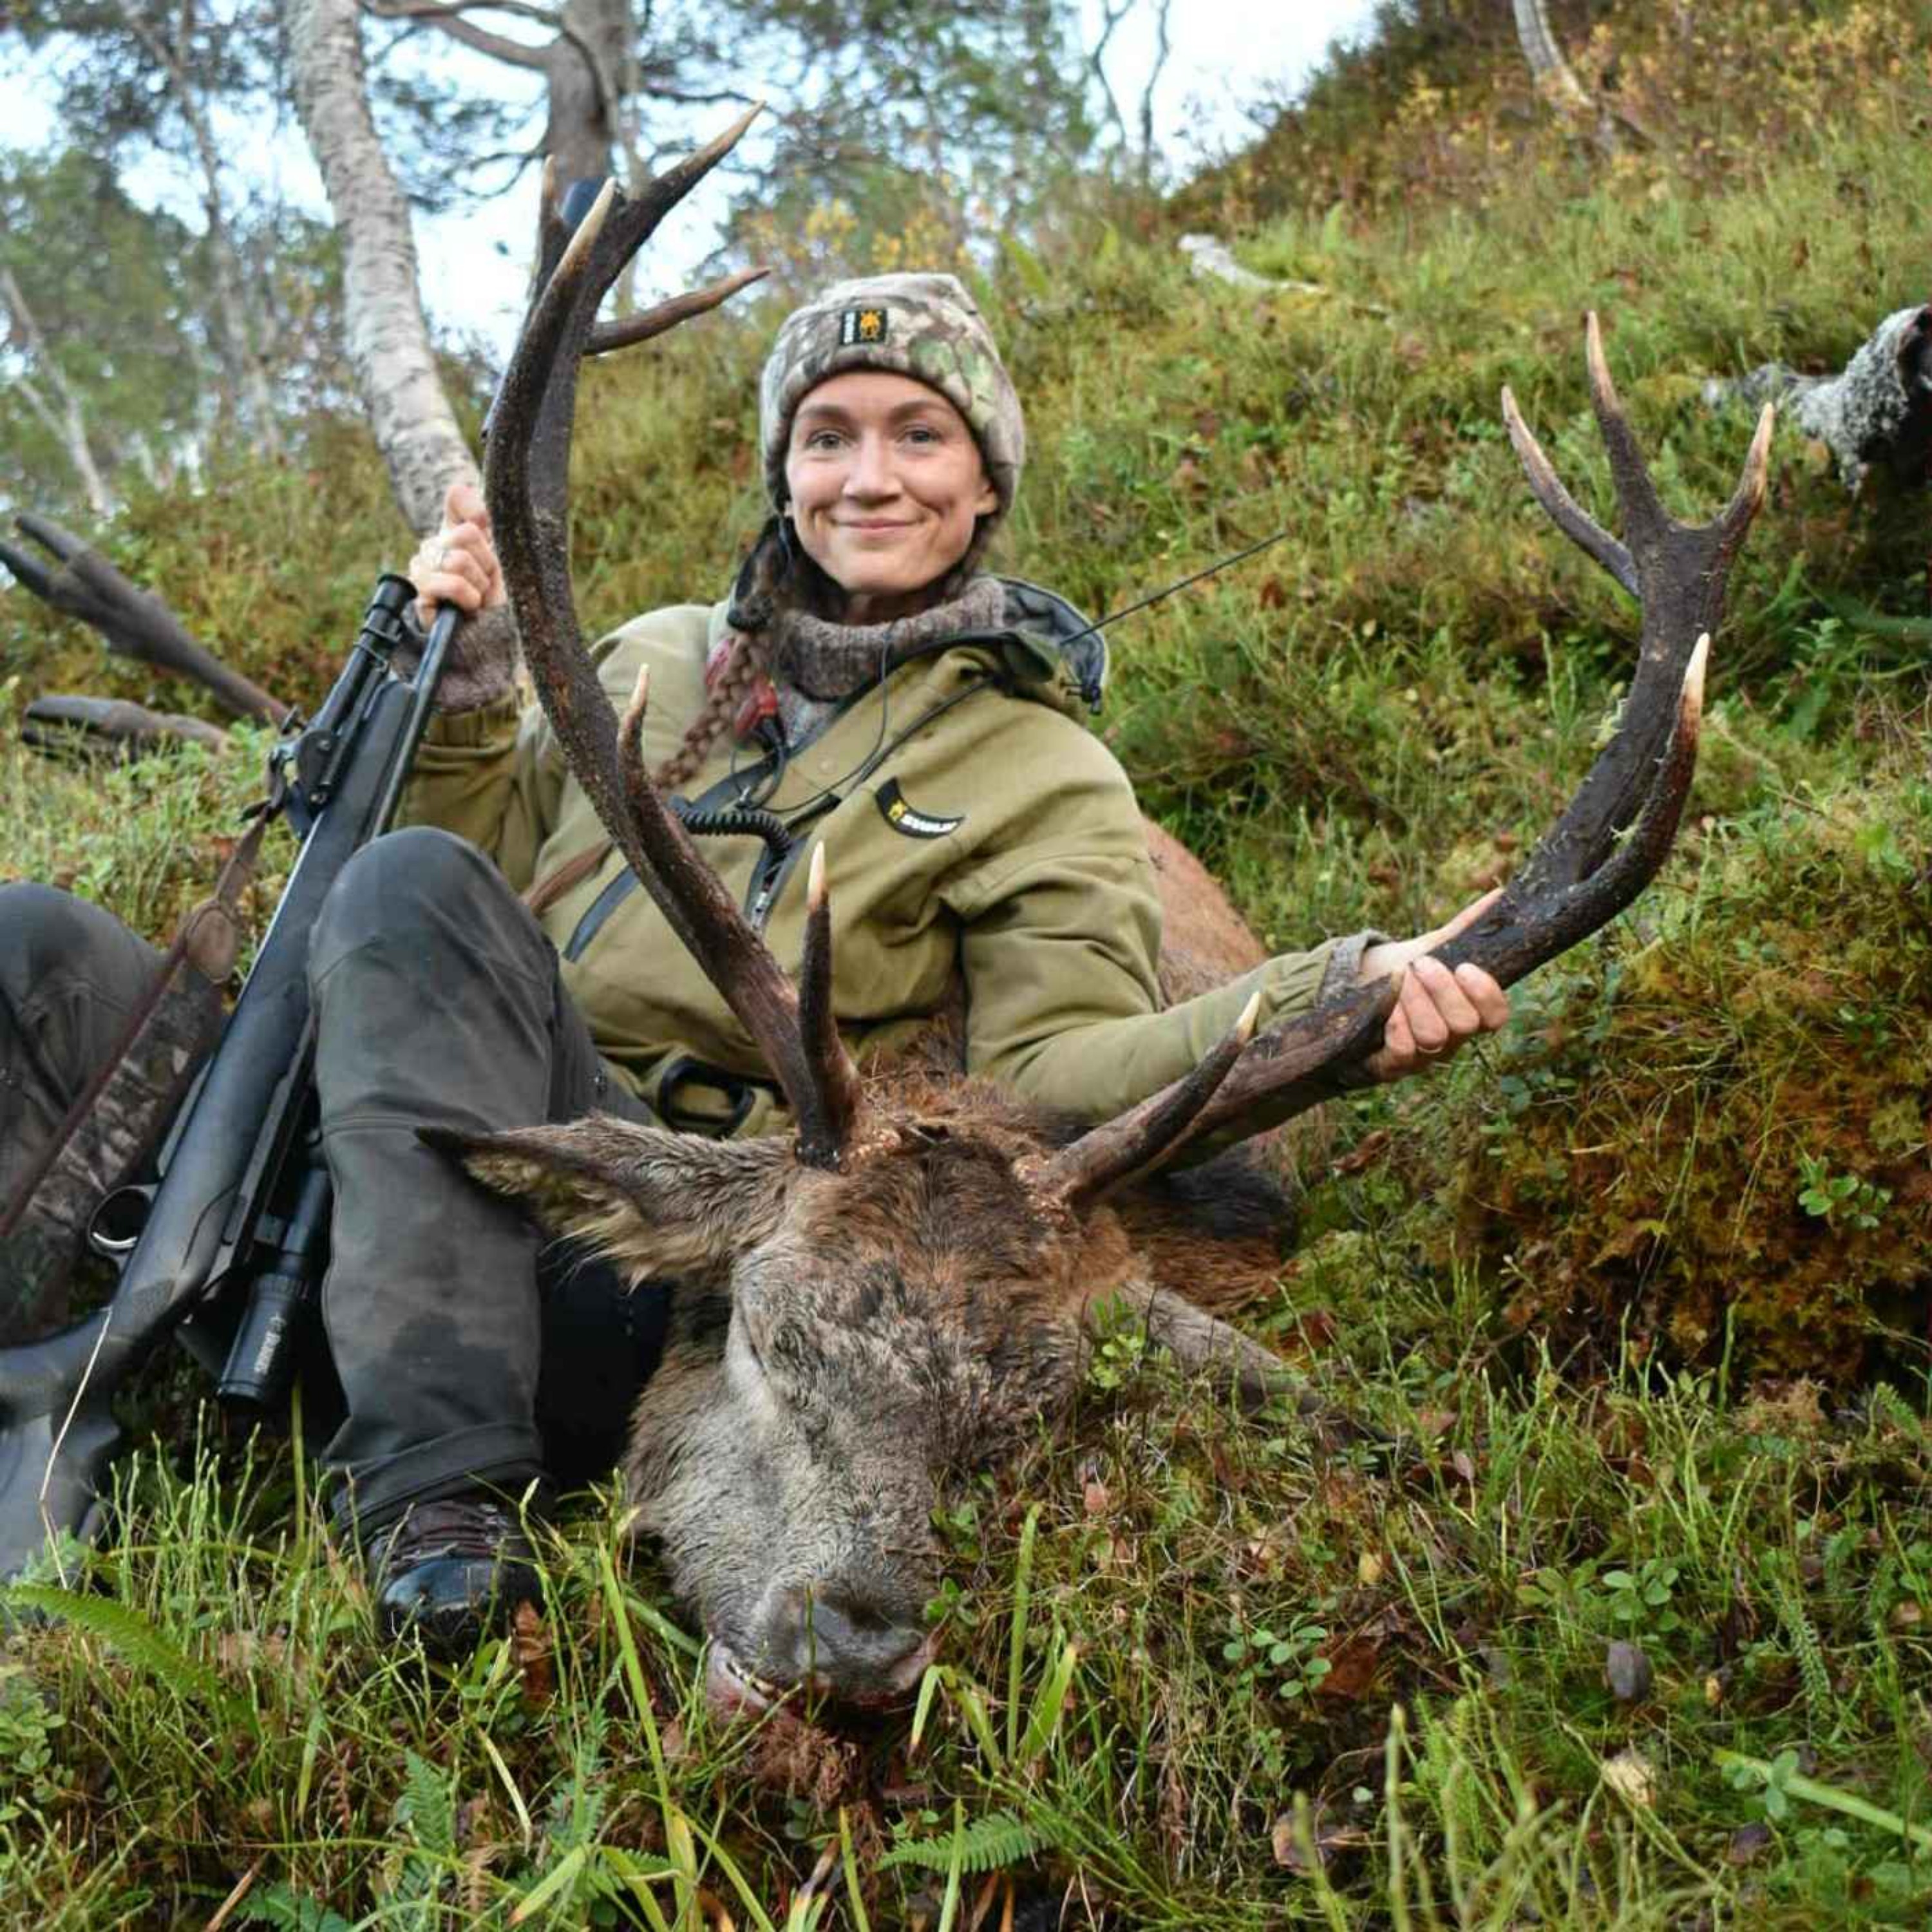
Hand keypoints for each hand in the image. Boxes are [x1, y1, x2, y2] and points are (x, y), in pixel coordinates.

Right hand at [406, 480, 505, 625]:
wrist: (498, 638)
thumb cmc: (504, 599)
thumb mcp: (507, 557)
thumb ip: (491, 523)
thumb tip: (461, 488)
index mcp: (457, 531)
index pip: (458, 497)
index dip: (477, 512)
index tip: (490, 534)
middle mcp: (436, 546)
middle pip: (466, 533)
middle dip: (487, 563)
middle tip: (489, 582)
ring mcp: (423, 569)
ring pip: (456, 559)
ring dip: (478, 583)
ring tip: (479, 598)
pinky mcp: (420, 595)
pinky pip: (444, 582)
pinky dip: (465, 596)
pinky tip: (468, 608)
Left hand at [1357, 889, 1510, 1082]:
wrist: (1361, 994)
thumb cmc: (1407, 973)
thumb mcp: (1434, 948)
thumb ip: (1465, 927)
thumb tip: (1499, 896)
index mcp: (1470, 1012)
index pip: (1497, 1015)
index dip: (1486, 994)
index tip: (1464, 967)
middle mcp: (1453, 1039)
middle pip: (1465, 1024)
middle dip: (1442, 990)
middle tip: (1421, 964)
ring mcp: (1425, 1056)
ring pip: (1434, 1037)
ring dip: (1416, 1002)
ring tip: (1401, 979)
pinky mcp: (1395, 1065)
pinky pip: (1404, 1052)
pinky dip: (1396, 1025)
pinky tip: (1387, 1005)